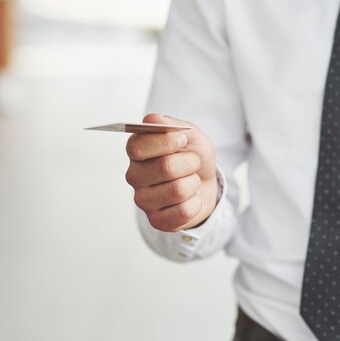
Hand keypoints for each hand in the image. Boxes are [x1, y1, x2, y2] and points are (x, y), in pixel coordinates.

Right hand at [125, 114, 217, 231]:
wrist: (205, 182)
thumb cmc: (192, 156)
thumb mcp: (189, 134)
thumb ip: (171, 125)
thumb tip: (151, 120)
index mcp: (136, 151)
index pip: (138, 147)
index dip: (166, 142)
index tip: (183, 140)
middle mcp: (134, 176)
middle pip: (165, 168)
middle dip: (191, 162)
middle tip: (194, 162)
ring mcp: (143, 200)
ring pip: (177, 190)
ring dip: (194, 183)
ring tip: (192, 180)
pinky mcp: (156, 220)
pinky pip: (183, 212)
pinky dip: (196, 203)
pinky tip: (191, 199)